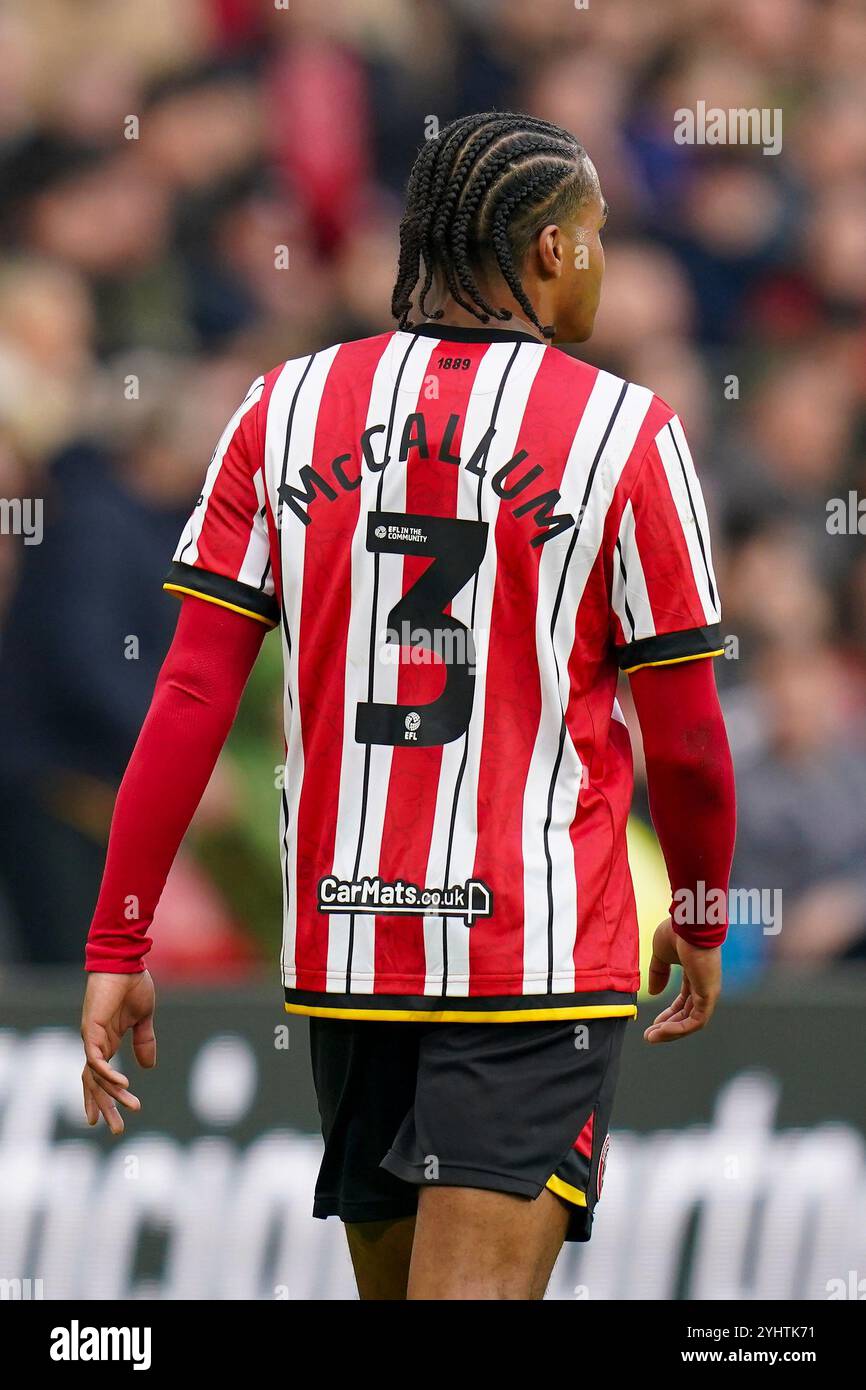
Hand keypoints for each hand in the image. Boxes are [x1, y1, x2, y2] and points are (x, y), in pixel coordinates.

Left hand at [81, 971, 155, 1133]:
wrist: (125, 960)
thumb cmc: (133, 983)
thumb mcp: (144, 1018)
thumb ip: (145, 1041)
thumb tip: (148, 1066)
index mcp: (106, 1042)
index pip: (99, 1078)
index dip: (105, 1099)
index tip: (110, 1120)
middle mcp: (95, 1044)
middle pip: (94, 1084)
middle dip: (105, 1108)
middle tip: (117, 1130)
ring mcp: (91, 1037)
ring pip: (96, 1077)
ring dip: (113, 1095)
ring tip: (131, 1108)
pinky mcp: (92, 1029)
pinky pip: (97, 1059)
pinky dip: (109, 1074)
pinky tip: (124, 1085)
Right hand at [643, 917, 720, 1043]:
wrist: (689, 924)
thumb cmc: (677, 932)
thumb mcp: (661, 955)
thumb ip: (658, 974)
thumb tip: (654, 993)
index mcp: (694, 974)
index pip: (683, 1001)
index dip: (668, 1014)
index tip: (653, 1023)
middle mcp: (704, 985)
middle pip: (687, 1014)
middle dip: (668, 1026)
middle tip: (650, 1035)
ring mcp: (708, 991)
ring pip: (692, 1022)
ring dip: (671, 1032)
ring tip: (652, 1037)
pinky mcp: (709, 995)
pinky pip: (695, 1021)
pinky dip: (679, 1029)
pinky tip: (662, 1031)